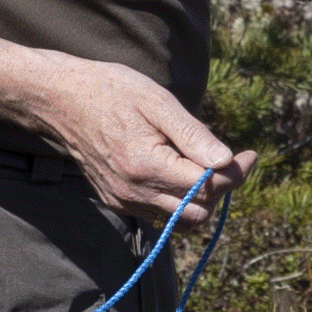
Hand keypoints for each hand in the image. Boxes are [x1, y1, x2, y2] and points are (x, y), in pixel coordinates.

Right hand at [28, 54, 255, 227]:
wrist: (60, 101)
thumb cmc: (111, 91)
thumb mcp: (157, 101)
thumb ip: (192, 135)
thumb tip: (226, 162)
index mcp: (146, 166)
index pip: (206, 187)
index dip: (235, 174)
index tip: (251, 155)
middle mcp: (134, 193)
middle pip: (198, 212)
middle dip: (222, 189)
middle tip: (233, 160)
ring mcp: (123, 201)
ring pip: (180, 220)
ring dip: (201, 199)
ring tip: (208, 166)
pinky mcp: (117, 201)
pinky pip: (159, 214)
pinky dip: (178, 200)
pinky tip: (181, 171)